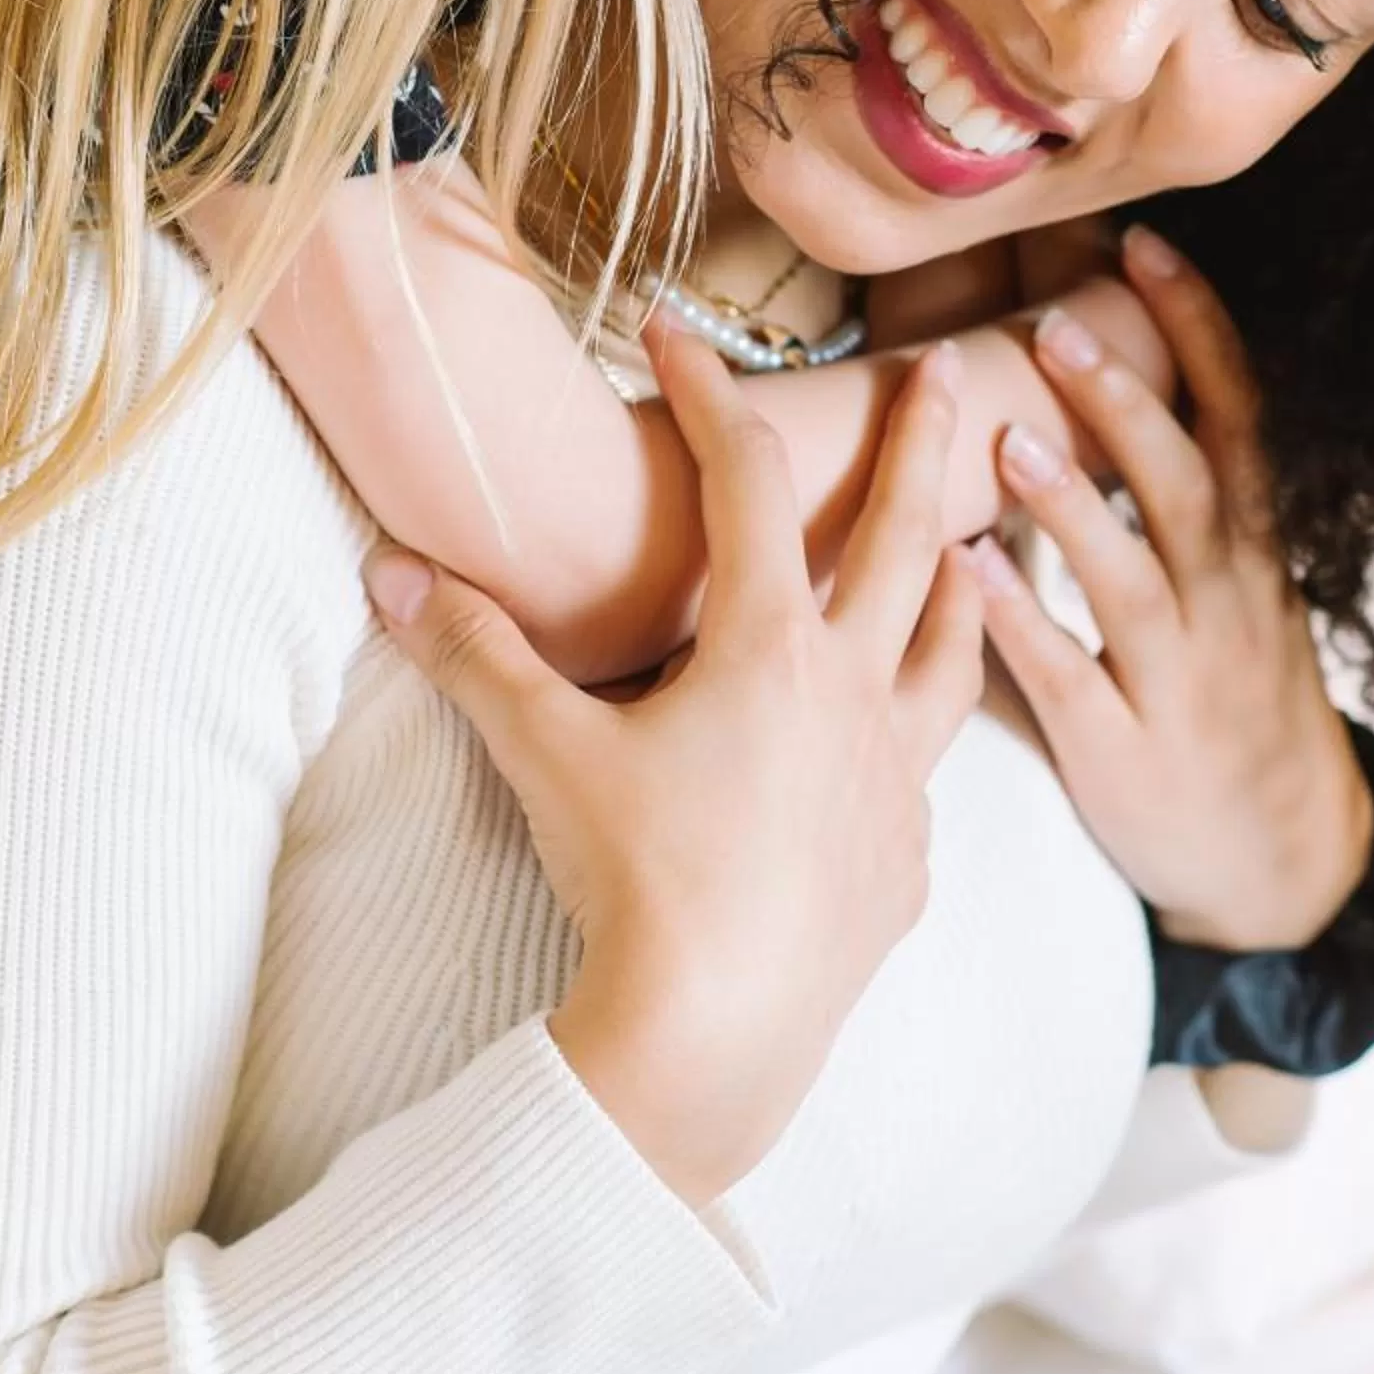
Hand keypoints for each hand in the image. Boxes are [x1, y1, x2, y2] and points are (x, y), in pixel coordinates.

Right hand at [364, 330, 982, 1205]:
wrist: (712, 1039)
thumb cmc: (635, 884)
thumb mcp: (545, 753)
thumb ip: (474, 652)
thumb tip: (390, 570)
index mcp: (771, 649)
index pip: (746, 481)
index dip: (708, 396)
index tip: (676, 334)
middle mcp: (854, 694)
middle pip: (904, 536)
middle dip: (921, 443)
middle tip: (947, 372)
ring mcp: (894, 780)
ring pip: (953, 648)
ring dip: (966, 580)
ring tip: (982, 540)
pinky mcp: (905, 861)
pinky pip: (930, 771)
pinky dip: (928, 727)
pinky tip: (912, 734)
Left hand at [978, 226, 1372, 953]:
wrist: (1283, 861)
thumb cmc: (1221, 698)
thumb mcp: (1213, 589)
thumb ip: (1136, 503)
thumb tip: (1040, 389)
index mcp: (1246, 549)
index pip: (1236, 415)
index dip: (1198, 329)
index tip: (1146, 248)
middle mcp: (1224, 602)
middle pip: (1187, 483)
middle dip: (1129, 402)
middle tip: (1059, 326)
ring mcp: (1182, 680)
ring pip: (1133, 581)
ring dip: (1072, 508)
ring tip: (1007, 441)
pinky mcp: (1129, 755)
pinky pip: (1073, 682)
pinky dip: (1023, 626)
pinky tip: (968, 574)